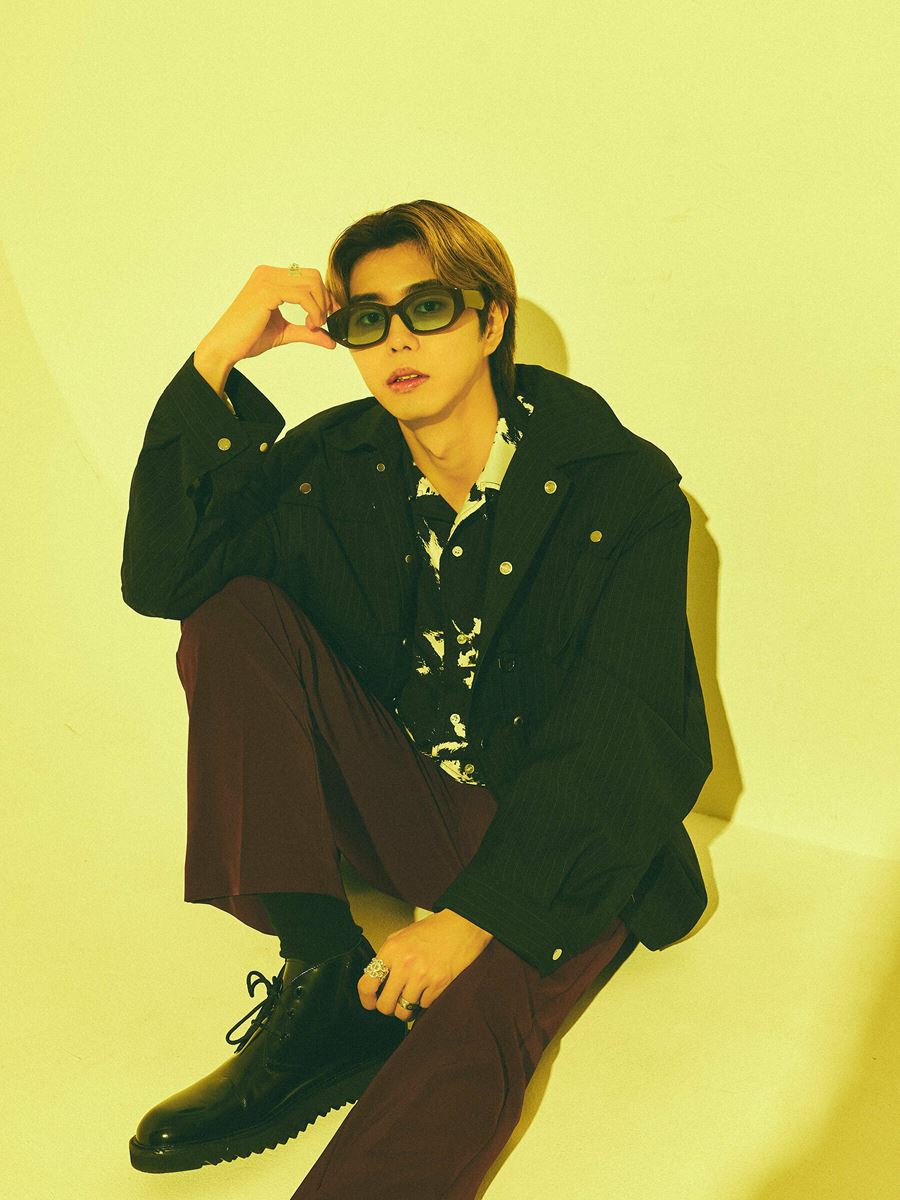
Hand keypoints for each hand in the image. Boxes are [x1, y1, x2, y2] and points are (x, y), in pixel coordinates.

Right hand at [197, 264, 342, 369]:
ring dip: (320, 307)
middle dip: (325, 299)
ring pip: (311, 283)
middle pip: (313, 276)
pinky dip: (313, 310)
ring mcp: (266, 279)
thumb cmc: (248, 338)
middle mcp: (268, 273)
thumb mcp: (285, 332)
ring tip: (313, 326)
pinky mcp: (266, 291)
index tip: (329, 317)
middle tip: (322, 323)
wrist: (225, 347)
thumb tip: (332, 340)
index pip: (308, 277)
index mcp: (271, 277)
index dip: (325, 296)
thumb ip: (307, 332)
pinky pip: (302, 295)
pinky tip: (310, 325)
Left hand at [358, 910, 492, 1020]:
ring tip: (411, 998)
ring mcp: (422, 976)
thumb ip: (389, 956)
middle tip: (394, 1003)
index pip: (366, 984)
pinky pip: (423, 1007)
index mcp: (392, 949)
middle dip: (388, 1008)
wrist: (463, 925)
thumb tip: (377, 980)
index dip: (366, 1000)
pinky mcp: (439, 985)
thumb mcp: (403, 935)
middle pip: (384, 1005)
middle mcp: (404, 964)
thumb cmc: (434, 929)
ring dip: (406, 1009)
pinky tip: (428, 990)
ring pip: (404, 1011)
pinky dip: (424, 1002)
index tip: (370, 1004)